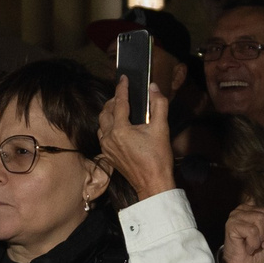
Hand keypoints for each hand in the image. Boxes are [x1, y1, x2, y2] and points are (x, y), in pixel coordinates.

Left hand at [97, 76, 176, 202]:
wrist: (153, 184)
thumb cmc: (158, 158)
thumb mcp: (161, 129)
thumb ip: (158, 105)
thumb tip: (153, 88)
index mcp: (120, 130)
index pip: (119, 102)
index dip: (122, 88)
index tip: (124, 78)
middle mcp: (109, 138)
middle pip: (105, 112)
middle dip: (113, 100)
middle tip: (123, 94)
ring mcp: (106, 148)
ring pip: (102, 124)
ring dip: (109, 114)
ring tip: (119, 108)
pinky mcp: (108, 156)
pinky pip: (103, 136)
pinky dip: (108, 127)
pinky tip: (117, 127)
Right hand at [221, 203, 263, 262]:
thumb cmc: (257, 251)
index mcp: (253, 208)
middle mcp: (243, 208)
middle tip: (263, 244)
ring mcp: (236, 215)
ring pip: (261, 219)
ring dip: (261, 238)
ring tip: (255, 246)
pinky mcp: (231, 225)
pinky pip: (252, 230)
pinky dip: (253, 243)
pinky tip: (247, 248)